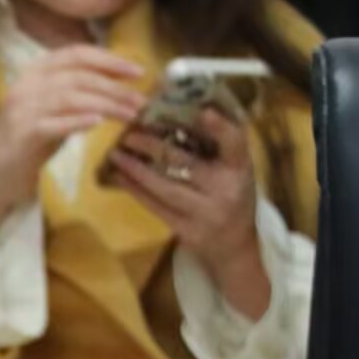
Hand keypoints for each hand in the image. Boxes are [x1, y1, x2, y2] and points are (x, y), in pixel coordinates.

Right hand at [0, 46, 146, 219]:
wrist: (2, 168)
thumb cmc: (36, 133)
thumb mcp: (58, 103)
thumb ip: (80, 87)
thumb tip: (123, 80)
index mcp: (36, 71)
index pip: (76, 54)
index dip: (108, 60)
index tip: (138, 72)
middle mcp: (27, 85)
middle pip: (77, 77)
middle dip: (114, 88)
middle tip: (140, 101)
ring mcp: (22, 109)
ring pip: (69, 98)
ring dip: (105, 105)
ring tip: (129, 116)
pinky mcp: (22, 134)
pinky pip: (53, 124)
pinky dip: (77, 121)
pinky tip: (98, 123)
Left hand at [104, 106, 269, 318]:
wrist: (234, 247)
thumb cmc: (231, 197)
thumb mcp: (234, 172)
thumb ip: (217, 148)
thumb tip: (181, 112)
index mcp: (241, 170)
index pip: (235, 144)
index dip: (221, 128)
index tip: (203, 111)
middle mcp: (226, 190)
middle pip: (187, 164)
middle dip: (154, 147)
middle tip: (130, 133)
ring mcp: (206, 213)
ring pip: (165, 187)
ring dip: (136, 170)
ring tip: (116, 154)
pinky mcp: (187, 230)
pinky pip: (155, 206)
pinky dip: (135, 190)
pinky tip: (120, 177)